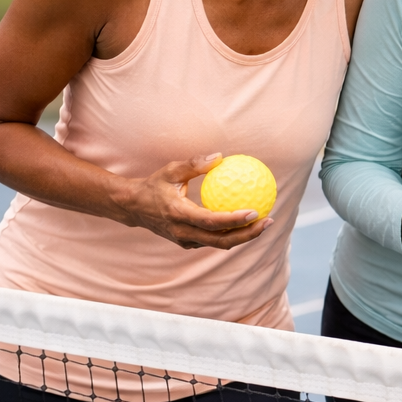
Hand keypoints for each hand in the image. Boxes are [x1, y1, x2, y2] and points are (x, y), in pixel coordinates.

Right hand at [115, 153, 271, 249]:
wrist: (133, 207)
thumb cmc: (154, 185)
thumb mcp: (171, 170)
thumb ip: (195, 164)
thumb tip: (220, 157)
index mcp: (179, 214)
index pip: (212, 222)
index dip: (234, 220)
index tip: (255, 211)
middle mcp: (183, 232)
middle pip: (221, 241)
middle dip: (248, 235)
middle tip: (268, 221)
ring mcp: (185, 241)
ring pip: (219, 244)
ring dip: (243, 236)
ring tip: (264, 222)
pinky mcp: (187, 243)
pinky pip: (213, 240)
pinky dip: (231, 233)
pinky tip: (246, 221)